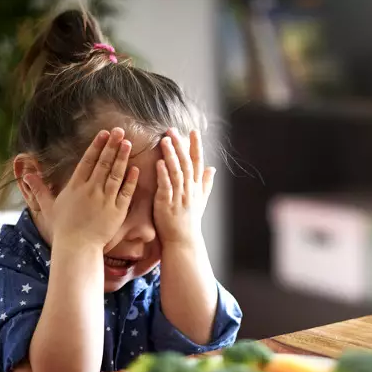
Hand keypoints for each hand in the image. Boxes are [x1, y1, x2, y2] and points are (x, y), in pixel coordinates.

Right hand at [24, 128, 138, 248]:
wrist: (77, 247)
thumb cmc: (63, 228)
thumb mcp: (49, 206)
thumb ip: (39, 189)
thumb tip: (26, 175)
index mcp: (75, 186)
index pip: (88, 161)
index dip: (97, 146)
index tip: (104, 133)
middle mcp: (91, 190)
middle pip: (103, 163)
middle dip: (112, 146)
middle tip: (120, 131)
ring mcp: (105, 200)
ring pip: (115, 174)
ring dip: (122, 158)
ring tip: (128, 143)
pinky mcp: (117, 211)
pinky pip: (126, 192)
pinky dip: (131, 180)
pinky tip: (135, 168)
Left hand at [154, 128, 215, 246]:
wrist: (183, 241)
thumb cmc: (190, 221)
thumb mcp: (201, 201)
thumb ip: (206, 183)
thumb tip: (212, 168)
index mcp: (196, 187)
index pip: (198, 162)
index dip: (196, 146)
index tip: (193, 131)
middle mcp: (189, 190)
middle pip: (186, 163)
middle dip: (180, 146)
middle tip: (172, 130)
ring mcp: (179, 197)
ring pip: (176, 172)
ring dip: (171, 155)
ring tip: (165, 140)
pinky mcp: (167, 204)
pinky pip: (166, 187)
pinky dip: (163, 175)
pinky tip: (159, 163)